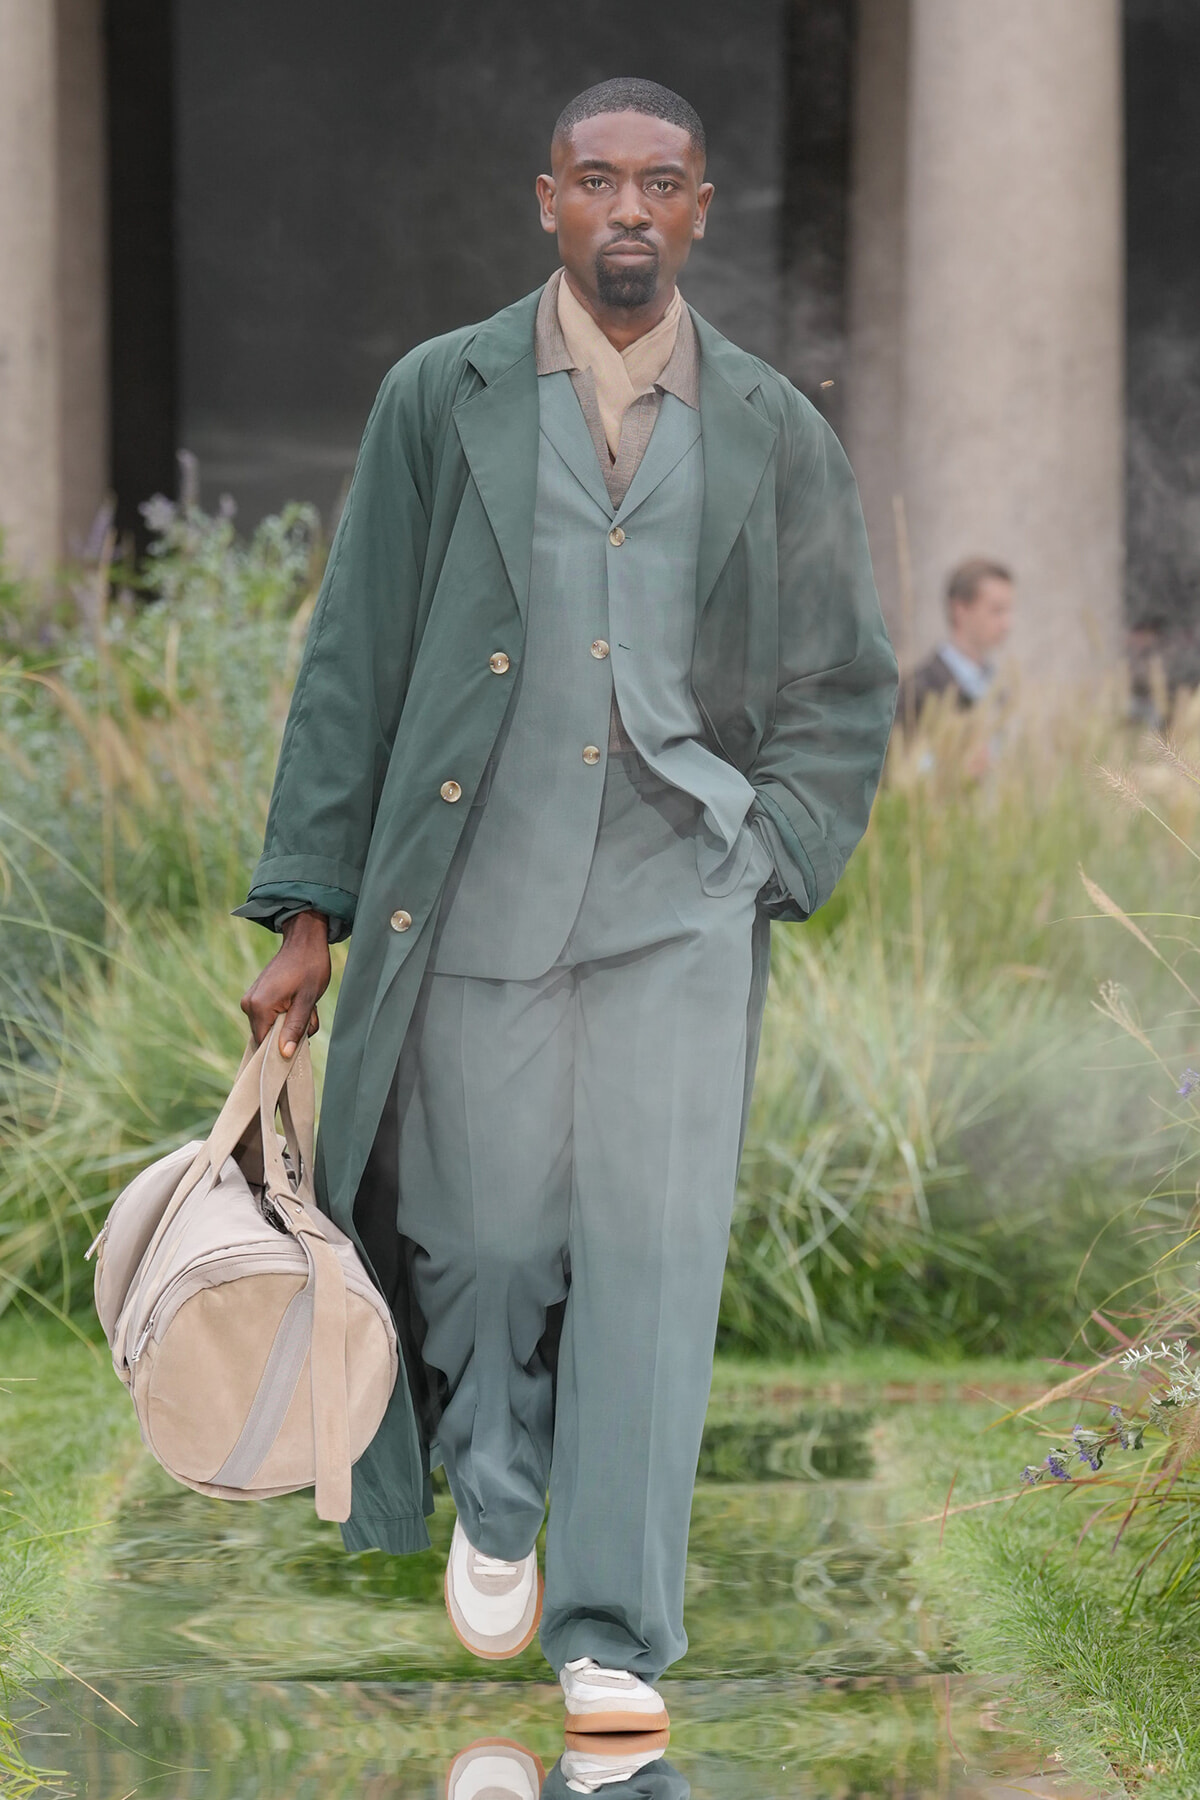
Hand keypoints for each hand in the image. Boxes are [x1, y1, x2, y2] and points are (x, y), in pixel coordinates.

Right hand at [240, 911, 331, 1057]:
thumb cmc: (309, 968)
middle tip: (310, 1015)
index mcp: (259, 1007)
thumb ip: (295, 1028)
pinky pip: (271, 1017)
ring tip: (307, 1006)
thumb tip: (284, 1054)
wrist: (305, 942)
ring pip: (273, 1027)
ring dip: (293, 1023)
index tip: (302, 1040)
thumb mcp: (307, 1001)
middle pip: (269, 1037)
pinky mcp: (257, 997)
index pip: (264, 1044)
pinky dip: (288, 1014)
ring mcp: (251, 1000)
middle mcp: (249, 1005)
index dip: (283, 1049)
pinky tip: (299, 1002)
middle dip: (292, 1032)